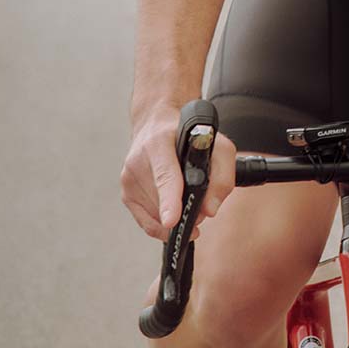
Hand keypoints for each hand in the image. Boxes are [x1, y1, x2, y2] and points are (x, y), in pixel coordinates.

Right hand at [120, 105, 236, 240]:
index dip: (169, 200)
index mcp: (159, 143)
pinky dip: (163, 223)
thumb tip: (210, 209)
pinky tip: (174, 212)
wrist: (156, 125)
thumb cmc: (189, 135)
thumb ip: (222, 175)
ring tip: (187, 197)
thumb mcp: (217, 144)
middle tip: (200, 204)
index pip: (165, 175)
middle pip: (164, 202)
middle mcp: (138, 160)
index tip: (172, 220)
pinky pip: (147, 221)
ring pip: (156, 216)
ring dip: (175, 217)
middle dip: (185, 211)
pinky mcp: (126, 192)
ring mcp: (129, 178)